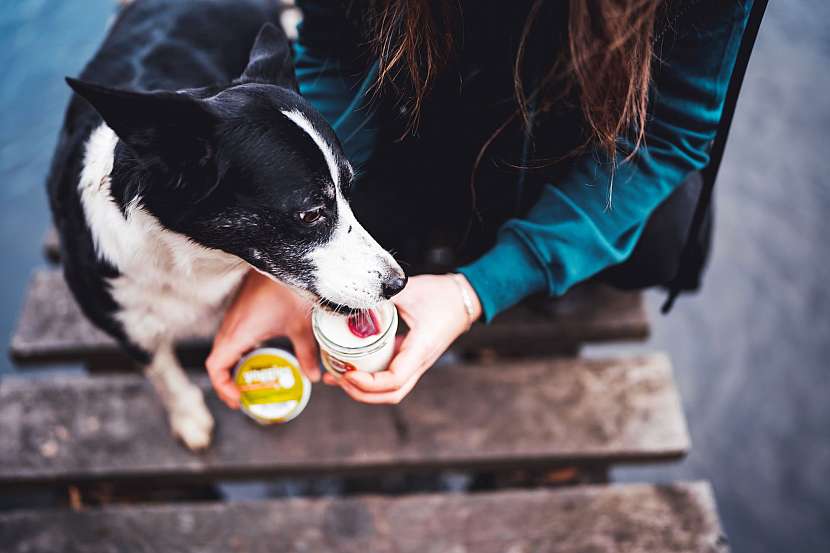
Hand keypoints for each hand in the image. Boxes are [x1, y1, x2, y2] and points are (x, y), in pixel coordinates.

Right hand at [206, 270, 318, 408]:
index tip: (240, 399)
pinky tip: (259, 355)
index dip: (223, 388)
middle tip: (246, 397)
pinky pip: (232, 337)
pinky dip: (239, 352)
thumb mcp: (301, 326)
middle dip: (228, 382)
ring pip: (223, 349)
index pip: (215, 368)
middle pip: (217, 361)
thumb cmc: (288, 289)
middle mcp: (230, 327)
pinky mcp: (241, 310)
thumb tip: (313, 377)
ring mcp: (234, 317)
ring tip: (251, 381)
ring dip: (233, 367)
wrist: (285, 257)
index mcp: (238, 334)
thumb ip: (307, 354)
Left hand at [325, 274, 481, 403]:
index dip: (367, 382)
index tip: (346, 371)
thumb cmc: (441, 294)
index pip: (393, 380)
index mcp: (420, 349)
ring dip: (363, 389)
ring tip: (337, 377)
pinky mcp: (411, 358)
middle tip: (336, 378)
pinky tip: (352, 366)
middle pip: (390, 395)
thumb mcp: (408, 290)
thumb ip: (380, 295)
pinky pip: (390, 377)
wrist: (465, 298)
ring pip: (390, 390)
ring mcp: (416, 363)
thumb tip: (350, 297)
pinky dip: (370, 377)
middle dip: (360, 393)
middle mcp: (420, 363)